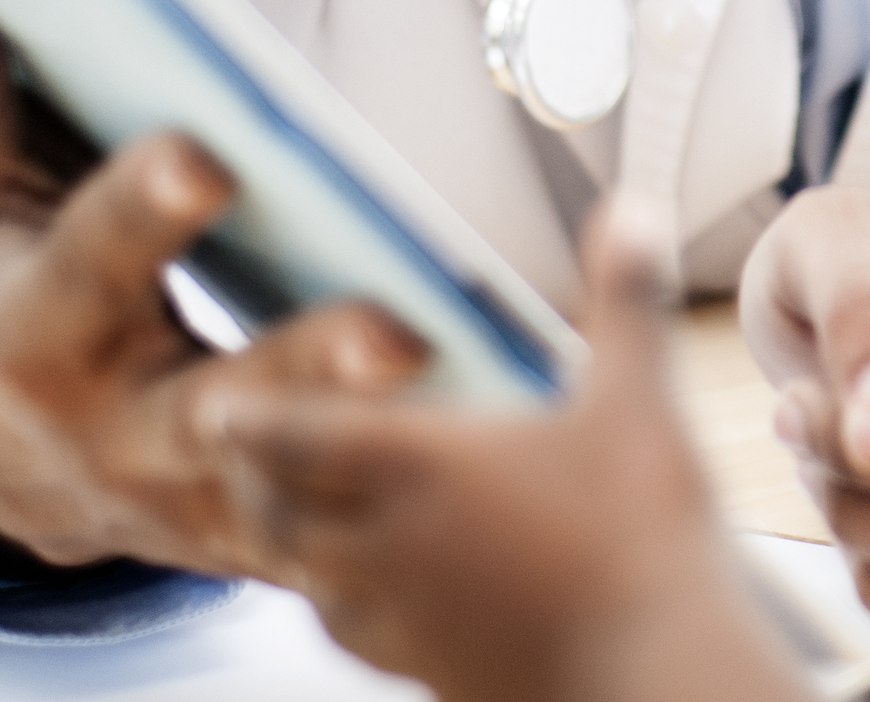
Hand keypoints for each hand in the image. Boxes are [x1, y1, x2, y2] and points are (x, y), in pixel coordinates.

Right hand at [0, 0, 425, 579]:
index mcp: (36, 333)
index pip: (86, 269)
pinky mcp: (278, 532)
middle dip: (297, 366)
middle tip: (393, 326)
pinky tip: (498, 417)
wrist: (24, 453)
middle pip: (211, 409)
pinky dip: (419, 483)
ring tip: (472, 376)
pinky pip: (357, 524)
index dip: (138, 214)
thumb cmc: (19, 279)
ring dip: (384, 437)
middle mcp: (119, 429)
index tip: (202, 152)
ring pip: (302, 481)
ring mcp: (206, 495)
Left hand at [213, 212, 811, 701]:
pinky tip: (381, 606)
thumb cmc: (639, 537)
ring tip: (301, 530)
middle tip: (245, 461)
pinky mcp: (436, 675)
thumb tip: (631, 213)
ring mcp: (406, 621)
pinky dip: (348, 615)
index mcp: (419, 465)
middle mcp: (389, 545)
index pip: (295, 435)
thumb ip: (626, 298)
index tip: (216, 406)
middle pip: (277, 516)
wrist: (653, 676)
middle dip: (253, 486)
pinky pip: (361, 643)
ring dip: (293, 554)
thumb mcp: (640, 398)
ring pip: (308, 588)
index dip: (247, 419)